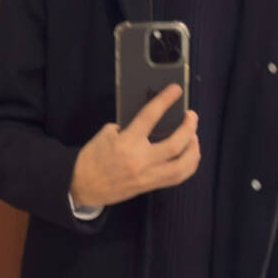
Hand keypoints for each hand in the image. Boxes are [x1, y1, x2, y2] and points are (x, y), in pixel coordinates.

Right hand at [69, 83, 199, 209]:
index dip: (165, 100)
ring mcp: (147, 176)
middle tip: (191, 116)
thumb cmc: (93, 159)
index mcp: (126, 143)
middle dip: (189, 127)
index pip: (150, 116)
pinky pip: (177, 178)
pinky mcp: (149, 186)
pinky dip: (188, 165)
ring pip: (182, 165)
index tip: (176, 90)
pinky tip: (190, 155)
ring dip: (194, 149)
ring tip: (194, 137)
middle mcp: (140, 160)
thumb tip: (150, 123)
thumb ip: (128, 127)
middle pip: (176, 144)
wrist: (83, 187)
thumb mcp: (106, 134)